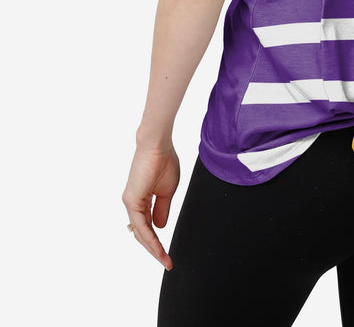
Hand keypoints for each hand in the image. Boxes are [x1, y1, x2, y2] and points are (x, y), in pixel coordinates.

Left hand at [122, 142, 179, 269]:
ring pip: (140, 232)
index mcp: (141, 199)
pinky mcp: (132, 200)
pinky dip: (150, 238)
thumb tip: (160, 227)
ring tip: (165, 260)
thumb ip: (162, 209)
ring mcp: (130, 202)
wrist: (158, 145)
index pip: (147, 226)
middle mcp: (132, 203)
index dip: (157, 241)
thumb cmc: (164, 161)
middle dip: (154, 250)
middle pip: (142, 233)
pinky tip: (158, 248)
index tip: (167, 254)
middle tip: (166, 262)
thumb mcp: (167, 190)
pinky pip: (141, 225)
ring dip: (153, 248)